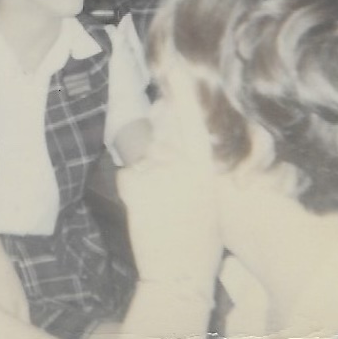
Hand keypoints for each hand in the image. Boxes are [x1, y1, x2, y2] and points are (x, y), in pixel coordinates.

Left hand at [117, 100, 223, 299]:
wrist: (180, 276)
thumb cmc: (200, 239)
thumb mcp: (210, 195)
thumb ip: (195, 160)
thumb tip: (171, 127)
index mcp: (208, 165)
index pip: (194, 118)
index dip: (182, 88)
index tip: (172, 62)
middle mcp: (184, 162)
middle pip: (162, 131)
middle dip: (159, 134)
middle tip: (167, 168)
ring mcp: (158, 171)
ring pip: (143, 156)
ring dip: (147, 173)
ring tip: (163, 205)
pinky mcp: (134, 184)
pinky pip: (127, 175)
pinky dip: (133, 188)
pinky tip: (148, 210)